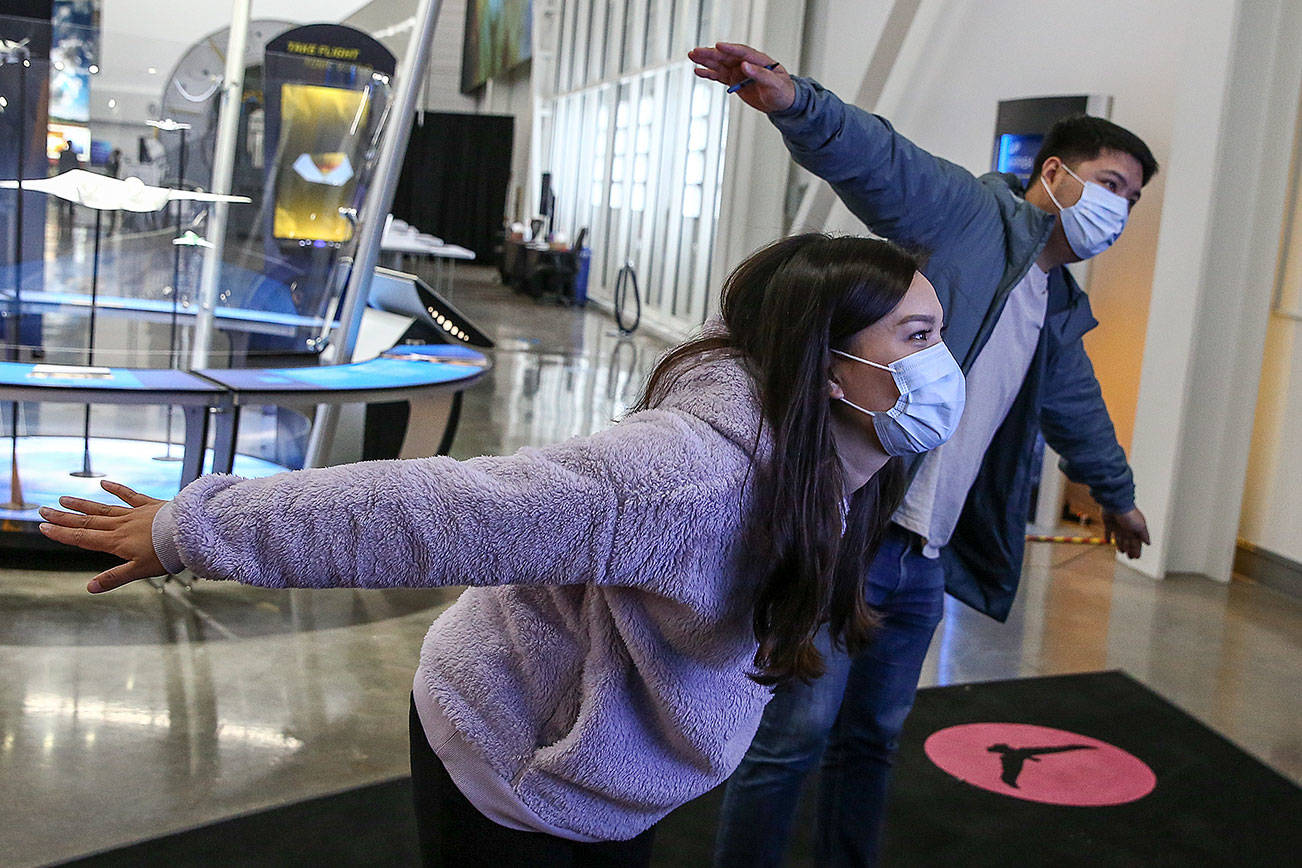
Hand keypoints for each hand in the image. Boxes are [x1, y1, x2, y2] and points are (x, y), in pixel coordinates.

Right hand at [38, 480, 168, 592]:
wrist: (191, 532)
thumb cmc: (167, 553)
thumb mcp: (140, 571)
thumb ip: (114, 578)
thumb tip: (90, 588)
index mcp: (116, 542)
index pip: (82, 537)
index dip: (61, 533)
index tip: (43, 526)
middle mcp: (121, 525)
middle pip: (87, 521)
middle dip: (64, 517)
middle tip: (43, 510)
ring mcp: (135, 513)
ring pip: (103, 507)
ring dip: (82, 504)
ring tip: (64, 498)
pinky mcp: (150, 505)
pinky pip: (130, 495)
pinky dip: (117, 489)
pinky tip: (104, 484)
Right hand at [688, 42, 795, 113]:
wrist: (781, 102)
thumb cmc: (782, 92)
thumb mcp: (774, 84)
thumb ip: (760, 74)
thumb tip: (745, 65)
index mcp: (758, 60)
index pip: (742, 52)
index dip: (730, 49)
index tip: (718, 46)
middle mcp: (746, 63)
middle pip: (726, 56)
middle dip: (711, 54)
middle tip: (696, 51)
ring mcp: (739, 71)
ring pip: (719, 64)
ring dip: (706, 60)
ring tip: (692, 56)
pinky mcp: (734, 81)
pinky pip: (719, 76)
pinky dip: (709, 74)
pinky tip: (698, 71)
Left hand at [1102, 507, 1149, 558]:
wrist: (1116, 505)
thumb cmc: (1130, 515)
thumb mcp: (1140, 526)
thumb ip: (1144, 535)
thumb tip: (1149, 543)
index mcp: (1135, 530)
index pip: (1137, 543)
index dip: (1137, 551)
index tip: (1136, 558)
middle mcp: (1127, 529)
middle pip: (1128, 543)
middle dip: (1130, 550)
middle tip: (1130, 558)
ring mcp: (1117, 526)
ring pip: (1119, 539)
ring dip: (1120, 546)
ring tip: (1121, 552)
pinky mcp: (1108, 524)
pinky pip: (1108, 532)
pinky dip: (1108, 537)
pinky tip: (1108, 541)